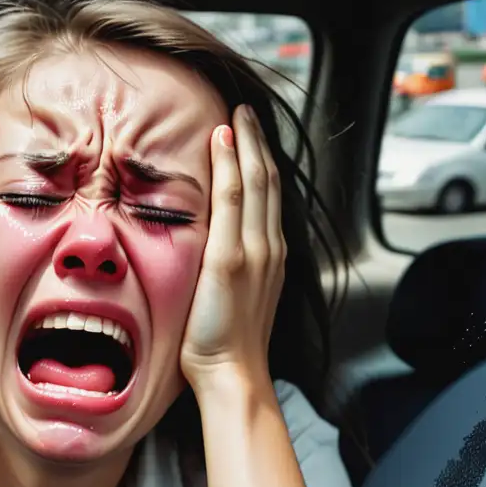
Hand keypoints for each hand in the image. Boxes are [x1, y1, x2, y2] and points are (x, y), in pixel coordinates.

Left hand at [181, 104, 284, 397]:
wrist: (233, 376)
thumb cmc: (227, 346)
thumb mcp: (237, 300)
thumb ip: (232, 271)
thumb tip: (214, 253)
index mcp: (271, 257)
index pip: (267, 198)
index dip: (260, 162)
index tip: (249, 136)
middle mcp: (269, 247)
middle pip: (267, 181)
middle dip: (257, 142)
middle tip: (245, 110)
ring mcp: (253, 251)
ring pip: (254, 182)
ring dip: (246, 143)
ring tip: (236, 114)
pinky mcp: (231, 259)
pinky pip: (232, 199)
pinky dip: (229, 164)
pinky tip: (222, 140)